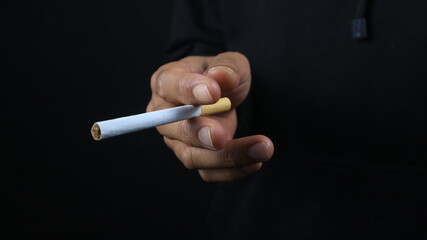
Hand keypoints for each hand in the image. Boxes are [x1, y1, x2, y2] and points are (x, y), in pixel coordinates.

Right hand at [147, 52, 273, 180]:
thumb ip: (226, 68)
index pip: (170, 86)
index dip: (189, 91)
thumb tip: (220, 77)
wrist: (225, 96)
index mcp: (167, 82)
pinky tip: (255, 161)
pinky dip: (232, 170)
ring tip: (261, 148)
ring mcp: (176, 140)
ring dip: (226, 156)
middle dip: (199, 133)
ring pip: (192, 155)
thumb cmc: (220, 77)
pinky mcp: (194, 157)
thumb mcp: (230, 63)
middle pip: (173, 128)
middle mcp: (165, 114)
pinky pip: (208, 172)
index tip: (214, 93)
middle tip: (221, 135)